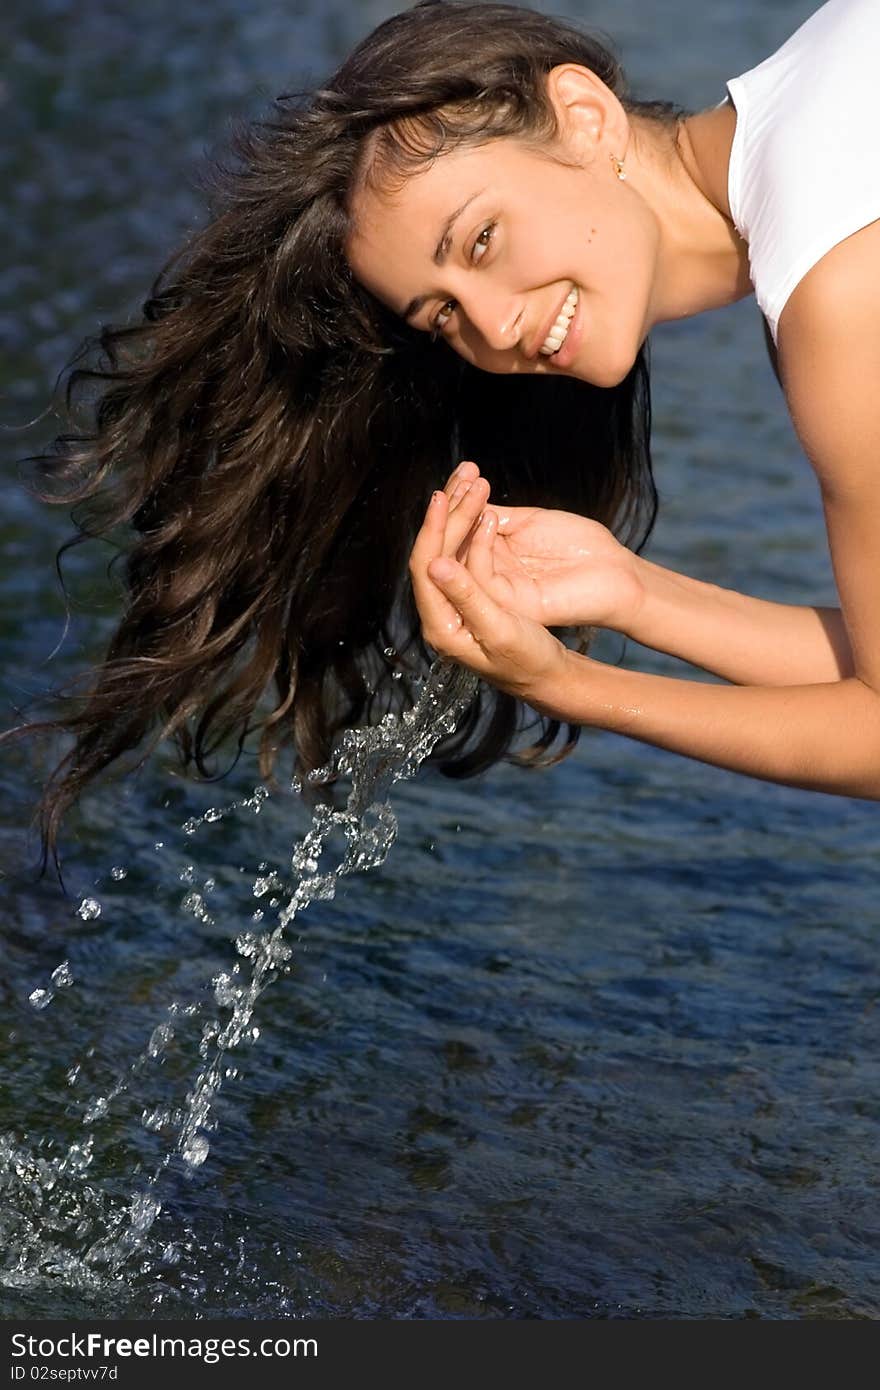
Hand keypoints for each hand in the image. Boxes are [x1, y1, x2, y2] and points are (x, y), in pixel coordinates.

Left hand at [408, 466, 571, 711]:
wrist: (549, 676)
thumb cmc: (528, 660)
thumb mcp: (499, 630)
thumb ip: (467, 597)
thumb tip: (435, 565)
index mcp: (440, 625)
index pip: (425, 567)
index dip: (433, 529)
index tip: (443, 497)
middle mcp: (441, 611)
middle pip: (435, 552)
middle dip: (450, 513)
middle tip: (467, 479)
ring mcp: (455, 602)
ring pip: (449, 548)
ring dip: (460, 512)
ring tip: (473, 478)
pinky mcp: (471, 594)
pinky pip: (465, 552)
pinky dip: (473, 524)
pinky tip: (483, 502)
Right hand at [448, 464, 644, 632]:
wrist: (614, 572)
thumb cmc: (578, 545)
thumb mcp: (529, 521)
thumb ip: (494, 515)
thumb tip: (459, 499)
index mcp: (490, 555)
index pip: (459, 530)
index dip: (457, 500)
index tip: (463, 470)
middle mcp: (487, 575)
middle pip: (450, 547)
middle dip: (450, 511)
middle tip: (458, 480)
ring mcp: (496, 593)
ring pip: (456, 565)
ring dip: (459, 525)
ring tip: (469, 492)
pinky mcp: (510, 605)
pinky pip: (480, 579)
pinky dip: (478, 548)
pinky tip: (489, 519)